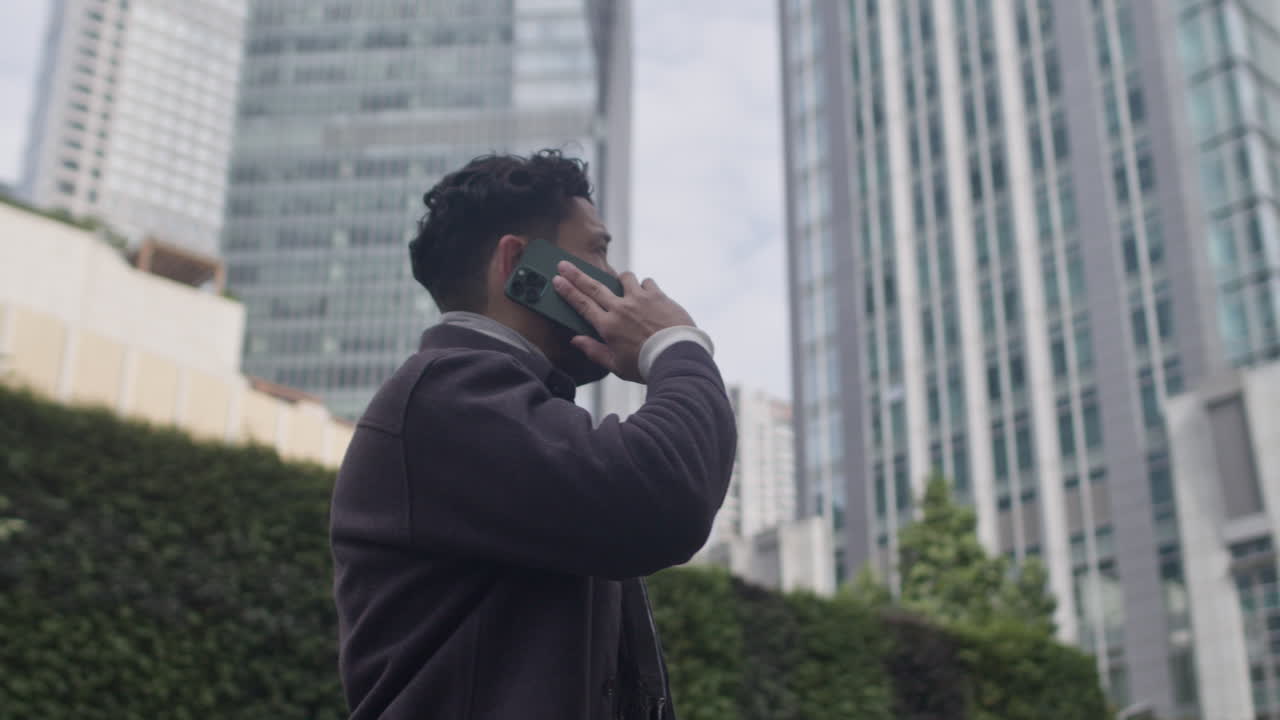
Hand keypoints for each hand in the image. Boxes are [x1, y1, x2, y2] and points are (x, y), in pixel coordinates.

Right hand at [552, 262, 695, 382]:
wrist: (678, 357)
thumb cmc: (645, 365)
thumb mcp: (616, 366)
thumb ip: (594, 351)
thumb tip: (575, 340)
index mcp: (608, 327)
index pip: (582, 304)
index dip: (568, 291)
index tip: (557, 279)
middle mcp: (621, 309)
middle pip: (593, 287)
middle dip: (576, 275)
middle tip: (564, 264)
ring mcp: (639, 299)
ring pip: (624, 278)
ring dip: (621, 280)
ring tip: (624, 288)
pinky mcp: (657, 295)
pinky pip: (646, 282)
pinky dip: (645, 288)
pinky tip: (649, 298)